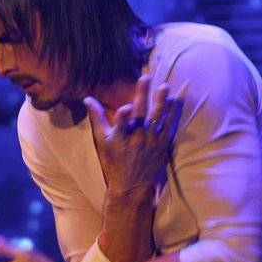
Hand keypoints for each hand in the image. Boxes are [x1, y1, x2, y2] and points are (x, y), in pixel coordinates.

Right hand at [84, 73, 178, 198]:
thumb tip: (88, 98)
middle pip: (141, 116)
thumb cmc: (114, 161)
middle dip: (143, 96)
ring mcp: (151, 143)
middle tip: (145, 77)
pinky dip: (171, 114)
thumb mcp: (102, 141)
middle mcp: (137, 141)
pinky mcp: (162, 145)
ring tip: (164, 86)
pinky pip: (168, 127)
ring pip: (157, 119)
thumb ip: (97, 118)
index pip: (121, 125)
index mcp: (119, 139)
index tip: (126, 107)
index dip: (123, 117)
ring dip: (161, 102)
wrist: (131, 185)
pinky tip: (173, 101)